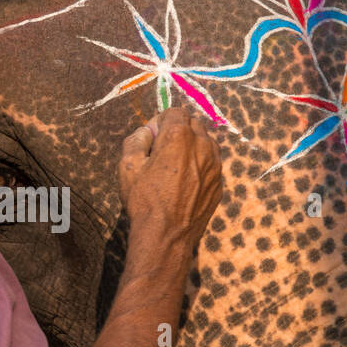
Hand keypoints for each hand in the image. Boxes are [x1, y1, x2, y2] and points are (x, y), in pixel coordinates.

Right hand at [118, 107, 223, 249]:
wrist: (167, 235)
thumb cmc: (144, 200)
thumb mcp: (127, 166)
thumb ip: (137, 139)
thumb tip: (147, 131)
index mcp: (179, 136)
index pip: (174, 112)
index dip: (160, 122)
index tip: (152, 137)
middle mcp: (202, 145)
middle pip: (193, 124)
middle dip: (177, 131)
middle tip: (161, 151)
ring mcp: (214, 165)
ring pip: (205, 142)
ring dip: (191, 146)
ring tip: (174, 167)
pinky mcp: (219, 183)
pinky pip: (211, 164)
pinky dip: (199, 165)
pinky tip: (184, 183)